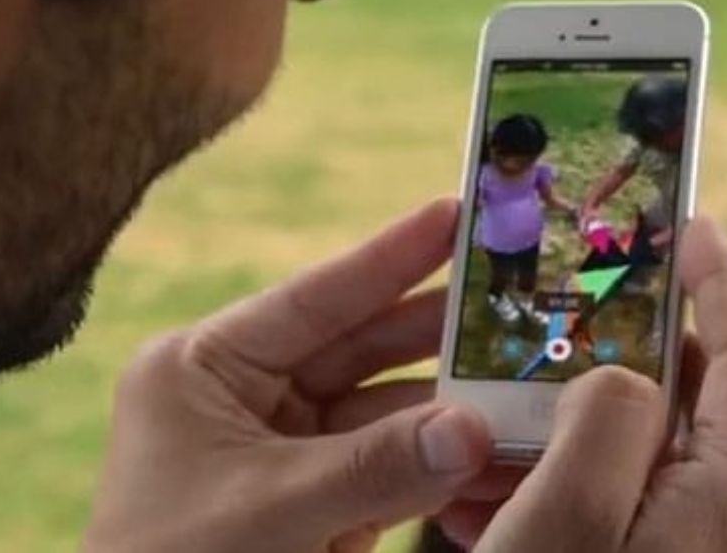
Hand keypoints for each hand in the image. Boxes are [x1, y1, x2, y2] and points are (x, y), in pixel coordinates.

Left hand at [82, 201, 496, 552]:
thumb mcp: (270, 511)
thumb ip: (375, 467)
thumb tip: (476, 429)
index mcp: (203, 369)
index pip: (312, 298)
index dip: (388, 255)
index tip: (453, 214)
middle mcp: (243, 398)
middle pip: (357, 348)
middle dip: (435, 332)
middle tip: (514, 297)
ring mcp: (281, 452)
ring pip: (381, 412)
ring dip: (449, 405)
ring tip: (523, 377)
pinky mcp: (311, 504)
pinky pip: (385, 469)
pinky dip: (437, 465)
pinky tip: (494, 448)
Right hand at [449, 219, 726, 552]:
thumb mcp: (563, 520)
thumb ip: (603, 422)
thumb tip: (618, 376)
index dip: (722, 280)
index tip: (692, 224)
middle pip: (692, 402)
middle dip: (611, 362)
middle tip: (549, 334)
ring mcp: (721, 549)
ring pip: (652, 460)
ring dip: (574, 439)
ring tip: (493, 438)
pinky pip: (638, 514)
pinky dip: (578, 494)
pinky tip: (503, 504)